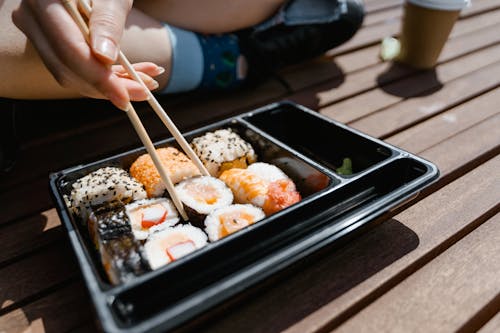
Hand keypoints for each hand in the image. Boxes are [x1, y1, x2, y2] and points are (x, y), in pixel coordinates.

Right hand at [12, 0, 160, 109]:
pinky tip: (132, 75)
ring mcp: (36, 31)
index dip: (99, 79)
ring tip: (145, 81)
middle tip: (145, 90)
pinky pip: (73, 68)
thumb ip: (107, 22)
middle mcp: (31, 17)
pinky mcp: (47, 41)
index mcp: (43, 0)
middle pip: (67, 69)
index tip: (126, 97)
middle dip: (108, 87)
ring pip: (70, 74)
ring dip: (109, 85)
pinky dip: (103, 76)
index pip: (71, 51)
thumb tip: (104, 58)